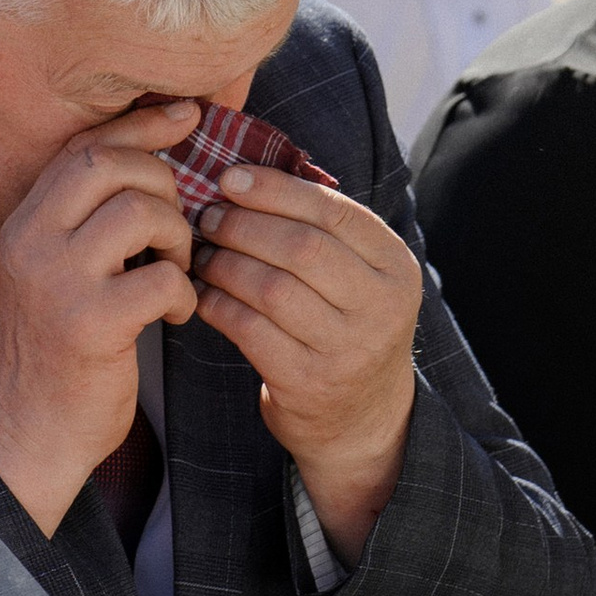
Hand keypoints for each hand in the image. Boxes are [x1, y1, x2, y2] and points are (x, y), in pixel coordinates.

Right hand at [0, 106, 200, 536]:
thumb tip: (152, 163)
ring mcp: (56, 282)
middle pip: (109, 166)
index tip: (187, 114)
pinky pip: (160, 278)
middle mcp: (31, 242)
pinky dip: (182, 292)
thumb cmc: (59, 353)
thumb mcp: (59, 275)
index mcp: (25, 223)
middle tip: (177, 228)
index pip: (83, 148)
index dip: (140, 126)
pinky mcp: (89, 324)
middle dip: (163, 183)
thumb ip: (87, 224)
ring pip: (138, 212)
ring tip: (178, 272)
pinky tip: (173, 317)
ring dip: (178, 237)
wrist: (28, 434)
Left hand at [192, 165, 421, 564]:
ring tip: (201, 253)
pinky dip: (218, 305)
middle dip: (244, 225)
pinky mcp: (308, 382)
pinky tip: (201, 295)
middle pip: (301, 247)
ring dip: (224, 264)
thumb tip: (245, 176)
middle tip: (206, 218)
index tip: (230, 179)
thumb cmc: (346, 329)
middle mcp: (380, 306)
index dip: (275, 189)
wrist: (362, 420)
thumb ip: (322, 232)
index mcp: (395, 267)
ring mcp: (346, 348)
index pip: (333, 211)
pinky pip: (250, 329)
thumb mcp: (359, 279)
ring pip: (271, 287)